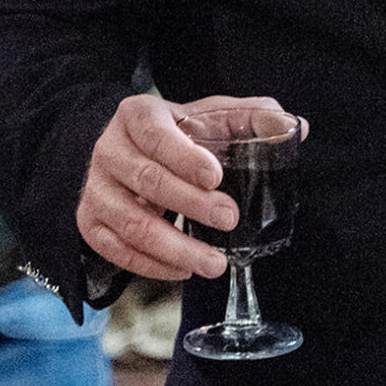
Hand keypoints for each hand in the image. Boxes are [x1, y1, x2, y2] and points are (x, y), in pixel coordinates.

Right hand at [78, 94, 291, 281]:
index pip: (156, 135)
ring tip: (214, 263)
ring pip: (131, 224)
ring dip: (175, 248)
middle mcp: (109, 150)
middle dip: (191, 204)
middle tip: (229, 218)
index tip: (216, 177)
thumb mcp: (209, 115)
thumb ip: (251, 116)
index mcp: (137, 115)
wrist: (127, 150)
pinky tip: (184, 270)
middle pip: (147, 180)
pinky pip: (117, 251)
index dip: (184, 157)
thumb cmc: (177, 134)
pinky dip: (152, 265)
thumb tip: (295, 127)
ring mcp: (95, 189)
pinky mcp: (90, 222)